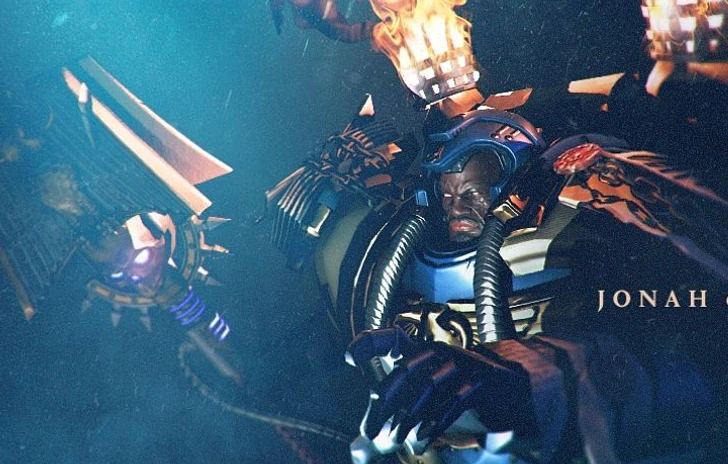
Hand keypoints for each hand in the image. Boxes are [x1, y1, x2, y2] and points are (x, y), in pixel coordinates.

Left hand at [346, 327, 532, 445]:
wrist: (509, 392)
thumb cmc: (458, 395)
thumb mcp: (425, 402)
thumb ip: (396, 417)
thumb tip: (363, 445)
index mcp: (423, 352)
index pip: (392, 339)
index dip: (371, 343)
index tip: (351, 358)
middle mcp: (440, 352)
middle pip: (407, 369)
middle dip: (387, 401)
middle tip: (371, 430)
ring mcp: (464, 363)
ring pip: (431, 384)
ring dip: (411, 414)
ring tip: (397, 437)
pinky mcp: (484, 380)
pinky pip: (458, 399)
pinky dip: (438, 419)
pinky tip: (424, 437)